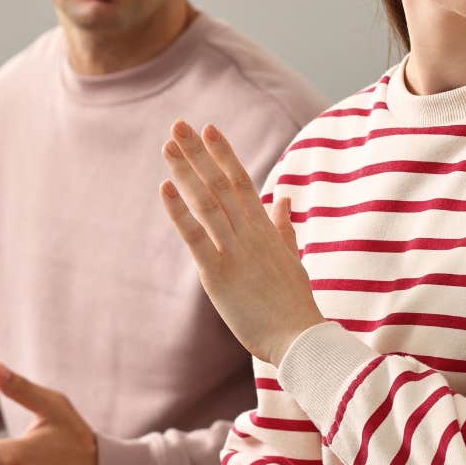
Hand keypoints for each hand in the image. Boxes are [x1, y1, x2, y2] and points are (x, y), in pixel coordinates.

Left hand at [159, 119, 324, 364]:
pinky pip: (197, 236)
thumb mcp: (293, 259)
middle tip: (178, 124)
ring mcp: (236, 251)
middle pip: (221, 183)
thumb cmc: (295, 305)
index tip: (208, 128)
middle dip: (199, 153)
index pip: (243, 181)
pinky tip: (165, 188)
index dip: (224, 153)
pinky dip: (180, 211)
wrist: (301, 340)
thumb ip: (285, 227)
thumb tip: (284, 199)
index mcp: (266, 229)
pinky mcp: (220, 274)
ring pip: (208, 202)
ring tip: (168, 146)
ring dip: (186, 171)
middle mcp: (251, 233)